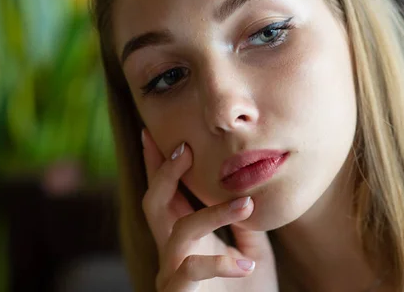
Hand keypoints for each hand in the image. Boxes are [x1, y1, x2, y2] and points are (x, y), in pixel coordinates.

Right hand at [141, 129, 278, 291]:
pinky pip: (191, 270)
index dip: (158, 163)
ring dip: (212, 213)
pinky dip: (220, 264)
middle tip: (183, 147)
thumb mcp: (252, 253)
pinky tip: (245, 266)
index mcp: (186, 236)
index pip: (168, 192)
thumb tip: (244, 193)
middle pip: (154, 201)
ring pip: (178, 229)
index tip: (151, 131)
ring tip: (245, 204)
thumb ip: (243, 226)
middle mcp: (172, 249)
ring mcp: (171, 272)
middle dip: (165, 171)